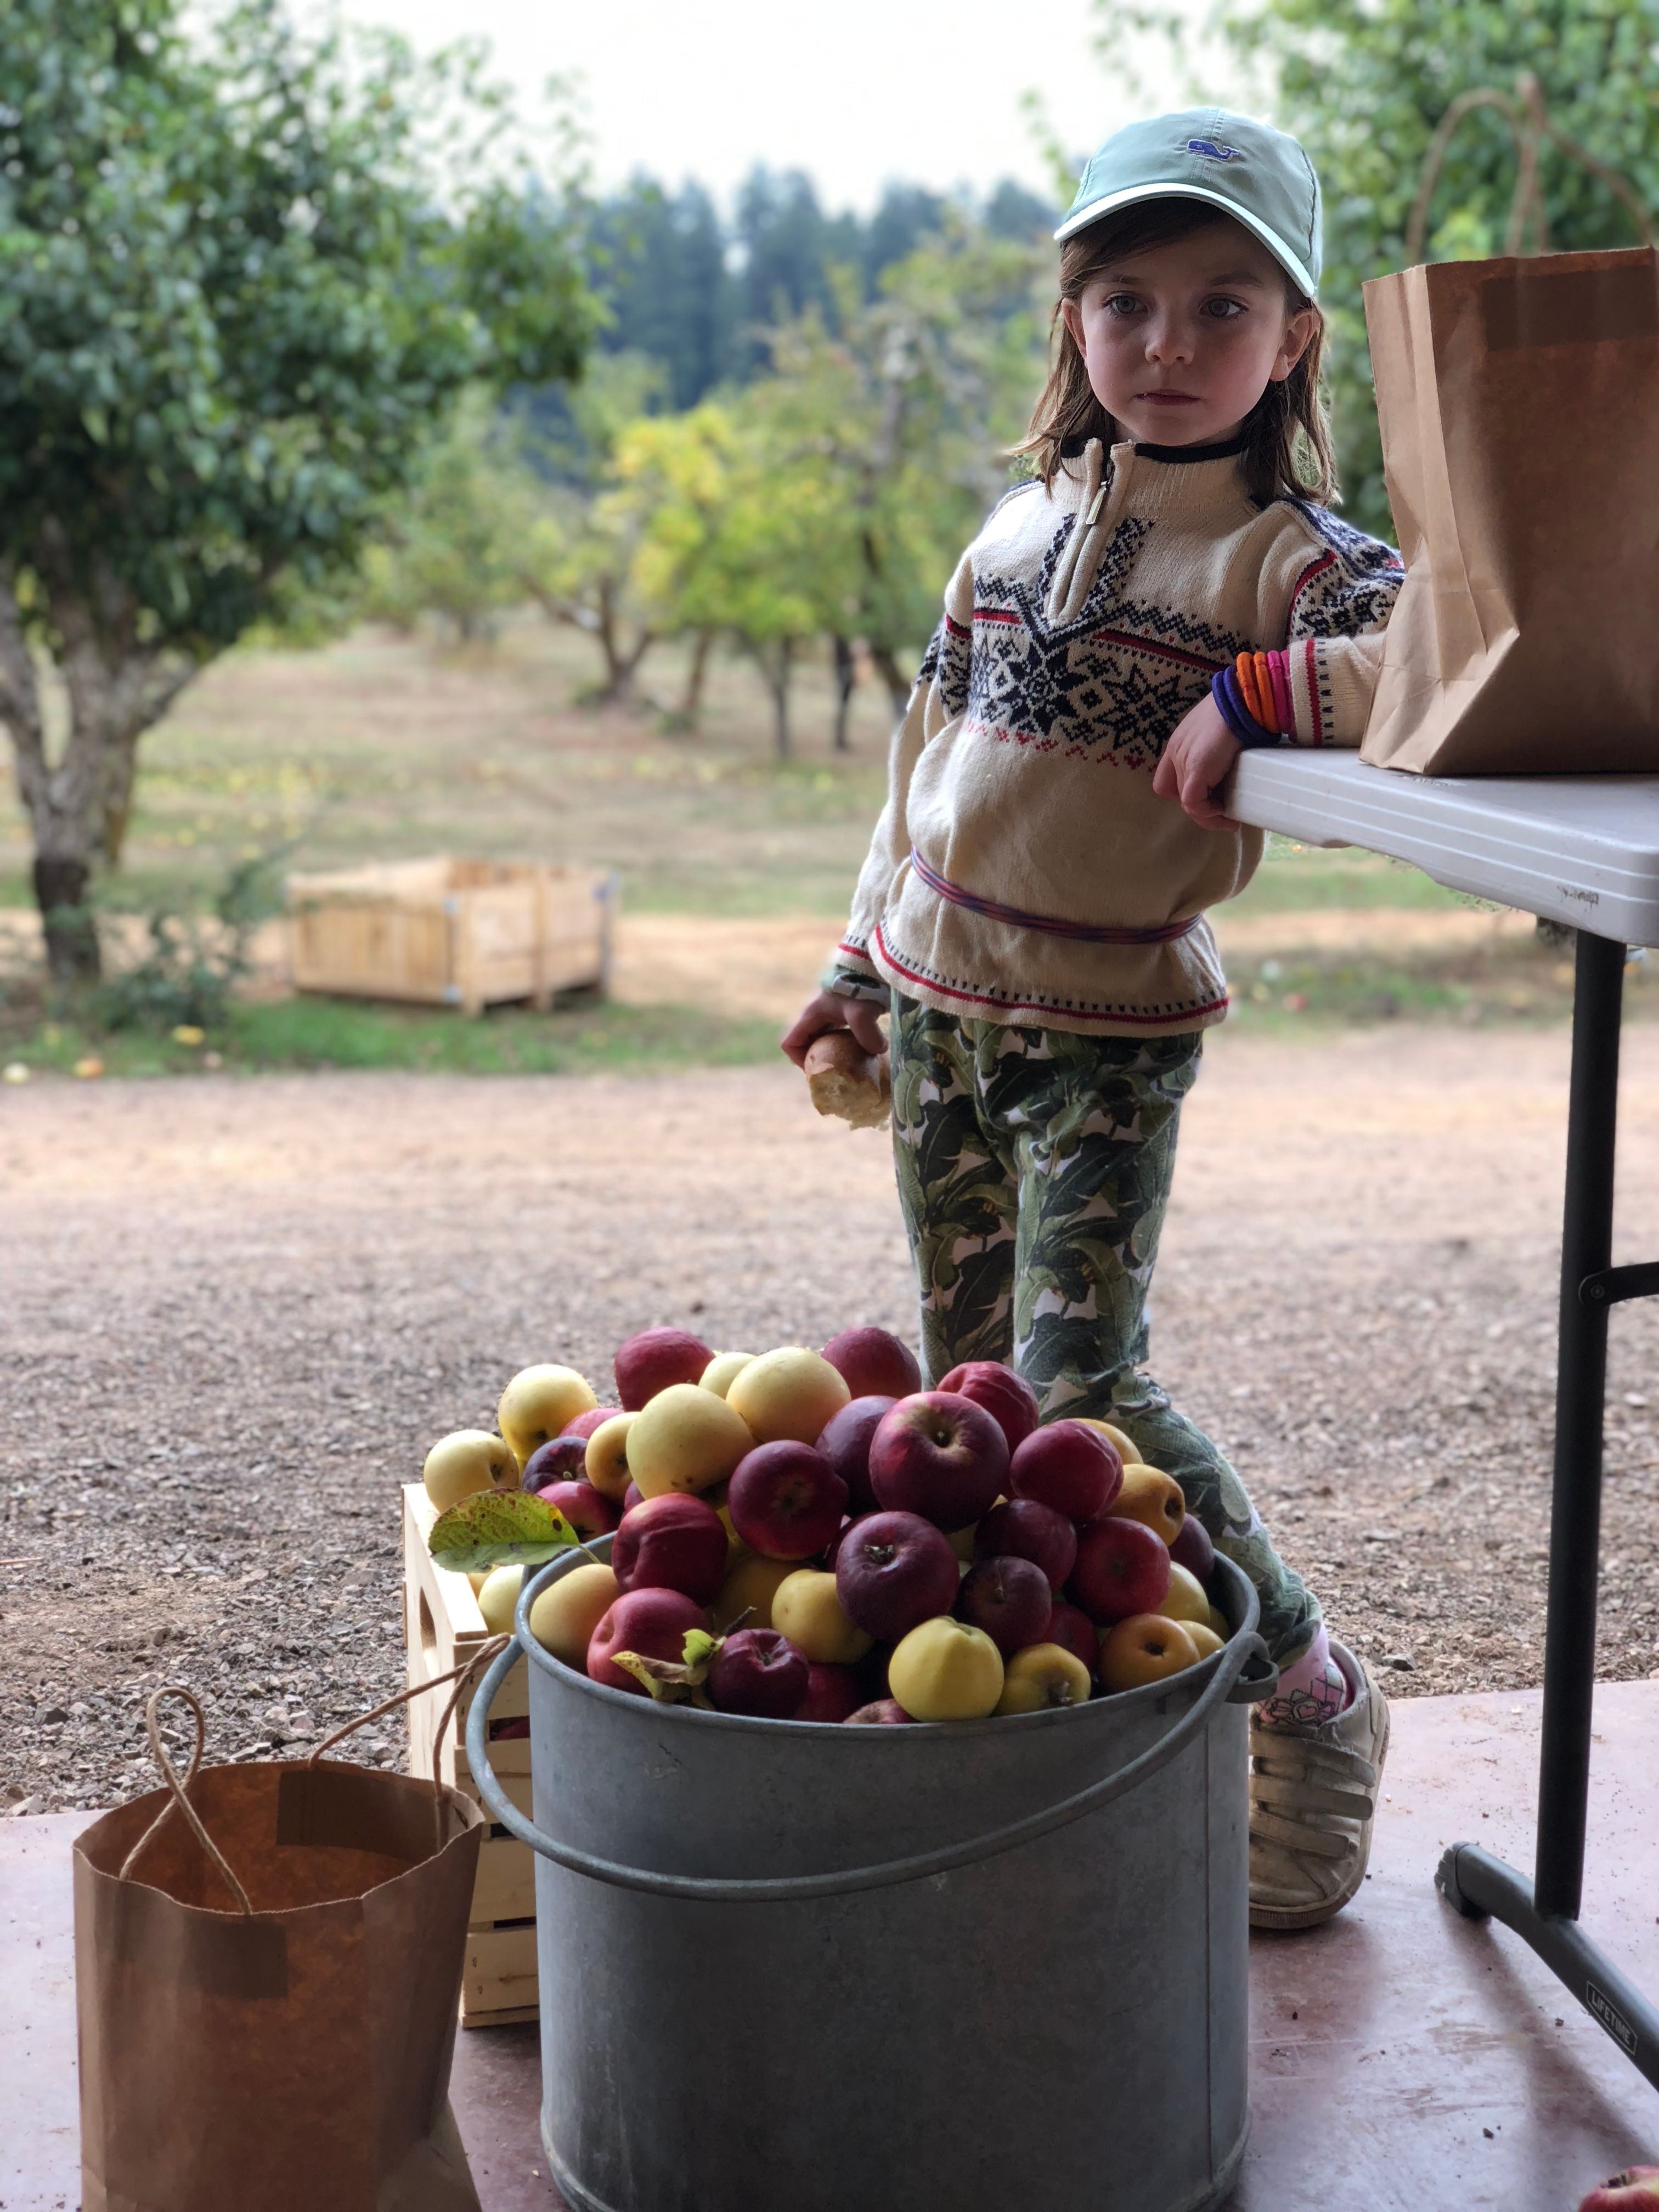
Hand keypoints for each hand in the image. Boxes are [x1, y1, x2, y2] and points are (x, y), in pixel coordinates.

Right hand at [780, 987, 887, 1069]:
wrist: (871, 963)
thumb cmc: (859, 985)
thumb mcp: (861, 1012)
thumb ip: (867, 1035)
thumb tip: (878, 1051)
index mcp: (811, 1015)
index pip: (790, 1043)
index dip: (798, 1059)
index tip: (817, 1069)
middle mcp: (816, 1014)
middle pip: (806, 1043)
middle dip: (819, 1059)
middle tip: (837, 1070)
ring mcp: (830, 1012)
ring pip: (823, 1038)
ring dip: (833, 1051)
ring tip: (851, 1063)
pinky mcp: (844, 1011)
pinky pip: (838, 1032)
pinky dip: (846, 1043)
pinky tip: (863, 1048)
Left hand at [1151, 693, 1243, 828]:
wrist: (1246, 698)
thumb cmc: (1243, 710)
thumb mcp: (1224, 731)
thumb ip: (1218, 748)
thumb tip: (1233, 765)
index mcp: (1180, 742)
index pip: (1168, 779)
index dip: (1186, 792)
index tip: (1211, 794)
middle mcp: (1176, 752)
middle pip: (1178, 793)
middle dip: (1203, 806)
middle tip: (1227, 812)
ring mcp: (1183, 761)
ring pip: (1188, 803)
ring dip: (1209, 816)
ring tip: (1230, 819)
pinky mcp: (1196, 770)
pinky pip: (1194, 804)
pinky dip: (1210, 813)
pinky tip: (1228, 812)